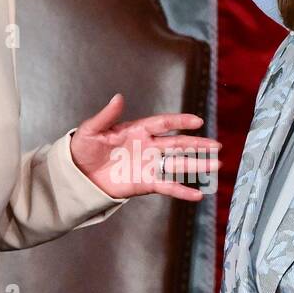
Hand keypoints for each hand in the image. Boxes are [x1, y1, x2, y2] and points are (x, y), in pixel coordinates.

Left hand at [69, 94, 219, 200]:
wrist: (77, 175)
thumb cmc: (83, 149)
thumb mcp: (91, 130)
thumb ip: (107, 116)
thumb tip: (118, 97)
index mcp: (137, 130)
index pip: (163, 123)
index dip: (180, 121)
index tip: (197, 121)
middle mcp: (148, 147)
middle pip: (177, 145)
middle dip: (197, 145)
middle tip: (216, 146)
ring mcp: (148, 165)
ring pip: (177, 164)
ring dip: (196, 165)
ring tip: (216, 165)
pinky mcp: (146, 183)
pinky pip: (167, 186)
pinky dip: (182, 191)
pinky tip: (197, 195)